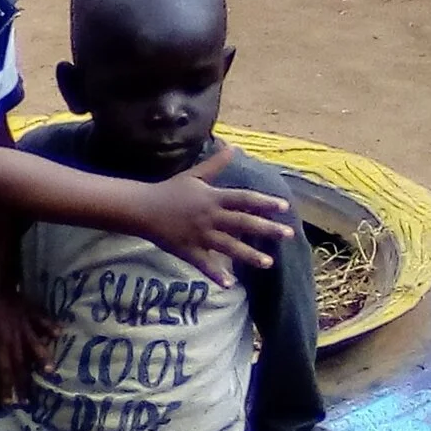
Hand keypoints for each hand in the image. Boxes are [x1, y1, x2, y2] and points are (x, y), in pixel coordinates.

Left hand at [0, 293, 54, 406]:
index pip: (3, 370)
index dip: (6, 387)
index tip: (10, 403)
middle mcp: (15, 339)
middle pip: (21, 363)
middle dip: (24, 382)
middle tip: (29, 399)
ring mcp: (25, 326)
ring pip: (36, 345)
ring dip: (43, 358)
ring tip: (51, 371)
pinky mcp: (31, 313)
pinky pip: (42, 321)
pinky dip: (50, 326)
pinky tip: (60, 333)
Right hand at [136, 150, 292, 285]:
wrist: (141, 209)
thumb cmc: (168, 191)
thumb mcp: (193, 175)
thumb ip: (215, 164)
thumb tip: (233, 147)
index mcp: (213, 198)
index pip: (245, 199)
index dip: (265, 202)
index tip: (285, 207)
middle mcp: (210, 216)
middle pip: (243, 223)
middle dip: (267, 229)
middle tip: (288, 235)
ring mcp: (199, 235)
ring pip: (229, 246)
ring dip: (249, 255)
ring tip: (269, 263)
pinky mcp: (187, 250)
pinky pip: (204, 264)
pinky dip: (216, 274)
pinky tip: (229, 284)